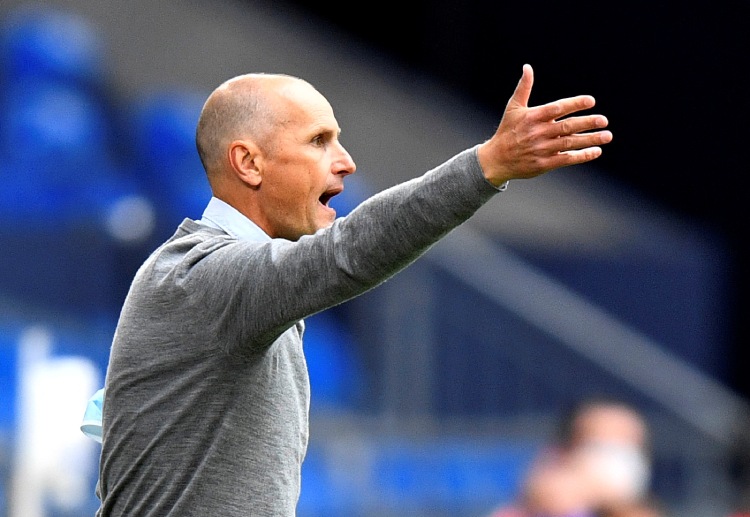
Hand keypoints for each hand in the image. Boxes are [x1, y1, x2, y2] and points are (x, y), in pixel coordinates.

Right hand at [477, 64, 612, 186]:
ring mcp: (542, 149)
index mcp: (533, 117)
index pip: (557, 108)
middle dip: (587, 123)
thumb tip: (527, 67)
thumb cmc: (507, 131)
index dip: (575, 104)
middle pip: (567, 126)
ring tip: (607, 136)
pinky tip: (596, 151)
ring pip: (570, 143)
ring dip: (590, 139)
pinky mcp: (544, 164)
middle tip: (604, 120)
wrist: (496, 159)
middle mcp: (539, 132)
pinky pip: (566, 159)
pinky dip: (582, 156)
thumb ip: (524, 88)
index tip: (591, 101)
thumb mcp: (513, 108)